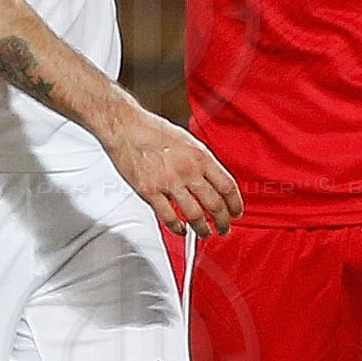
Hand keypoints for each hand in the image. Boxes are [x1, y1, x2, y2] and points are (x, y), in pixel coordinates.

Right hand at [100, 102, 242, 237]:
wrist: (126, 127)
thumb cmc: (152, 130)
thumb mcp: (187, 141)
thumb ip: (200, 162)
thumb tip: (211, 180)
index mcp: (200, 156)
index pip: (227, 186)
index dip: (235, 204)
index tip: (235, 212)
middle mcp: (188, 171)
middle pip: (215, 204)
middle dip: (223, 221)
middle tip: (224, 228)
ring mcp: (169, 182)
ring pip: (195, 215)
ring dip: (203, 229)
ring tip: (205, 233)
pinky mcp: (150, 192)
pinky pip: (168, 217)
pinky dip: (177, 228)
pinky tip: (180, 229)